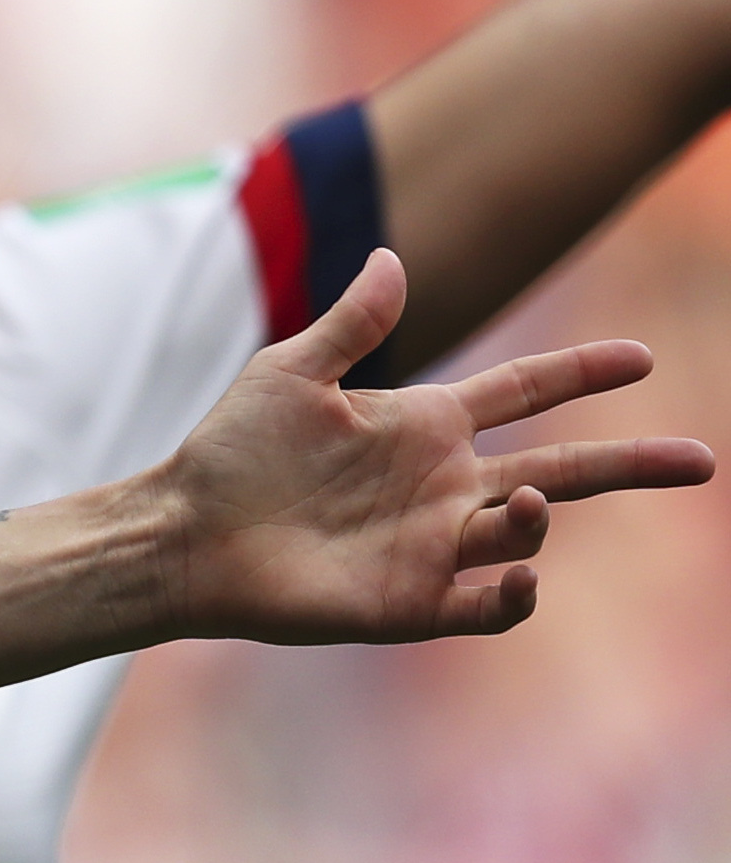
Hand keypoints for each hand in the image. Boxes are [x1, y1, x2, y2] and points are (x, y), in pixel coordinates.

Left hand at [145, 249, 711, 642]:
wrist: (184, 533)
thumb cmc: (230, 452)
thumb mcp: (289, 374)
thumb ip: (351, 325)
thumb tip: (390, 257)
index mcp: (425, 424)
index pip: (525, 392)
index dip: (581, 375)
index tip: (642, 357)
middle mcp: (445, 485)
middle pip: (563, 469)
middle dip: (632, 464)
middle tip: (700, 460)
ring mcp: (435, 544)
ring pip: (526, 533)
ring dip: (539, 520)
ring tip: (525, 502)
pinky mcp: (415, 602)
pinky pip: (491, 604)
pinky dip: (516, 593)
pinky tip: (521, 574)